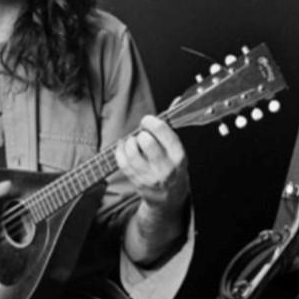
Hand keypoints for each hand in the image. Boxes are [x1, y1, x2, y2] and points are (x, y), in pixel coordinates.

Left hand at [116, 115, 190, 265]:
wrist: (169, 198)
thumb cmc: (173, 169)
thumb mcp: (178, 151)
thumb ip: (171, 129)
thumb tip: (175, 101)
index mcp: (178, 156)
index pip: (162, 131)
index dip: (151, 121)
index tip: (147, 121)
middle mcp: (165, 167)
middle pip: (146, 141)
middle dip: (141, 133)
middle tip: (142, 134)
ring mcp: (149, 176)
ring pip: (132, 151)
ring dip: (130, 142)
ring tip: (133, 142)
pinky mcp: (137, 182)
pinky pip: (122, 162)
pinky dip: (120, 151)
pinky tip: (124, 147)